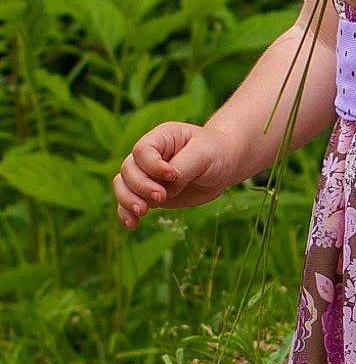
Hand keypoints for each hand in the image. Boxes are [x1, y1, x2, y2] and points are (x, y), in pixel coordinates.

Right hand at [113, 121, 233, 228]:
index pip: (142, 151)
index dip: (152, 166)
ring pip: (123, 186)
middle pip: (128, 170)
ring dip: (128, 200)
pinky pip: (129, 203)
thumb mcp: (203, 154)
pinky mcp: (150, 194)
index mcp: (161, 138)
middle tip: (162, 197)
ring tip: (143, 212)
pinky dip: (127, 213)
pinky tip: (132, 224)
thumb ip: (182, 168)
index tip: (173, 176)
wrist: (224, 165)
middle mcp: (148, 157)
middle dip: (141, 186)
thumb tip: (165, 190)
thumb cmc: (215, 153)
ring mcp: (147, 176)